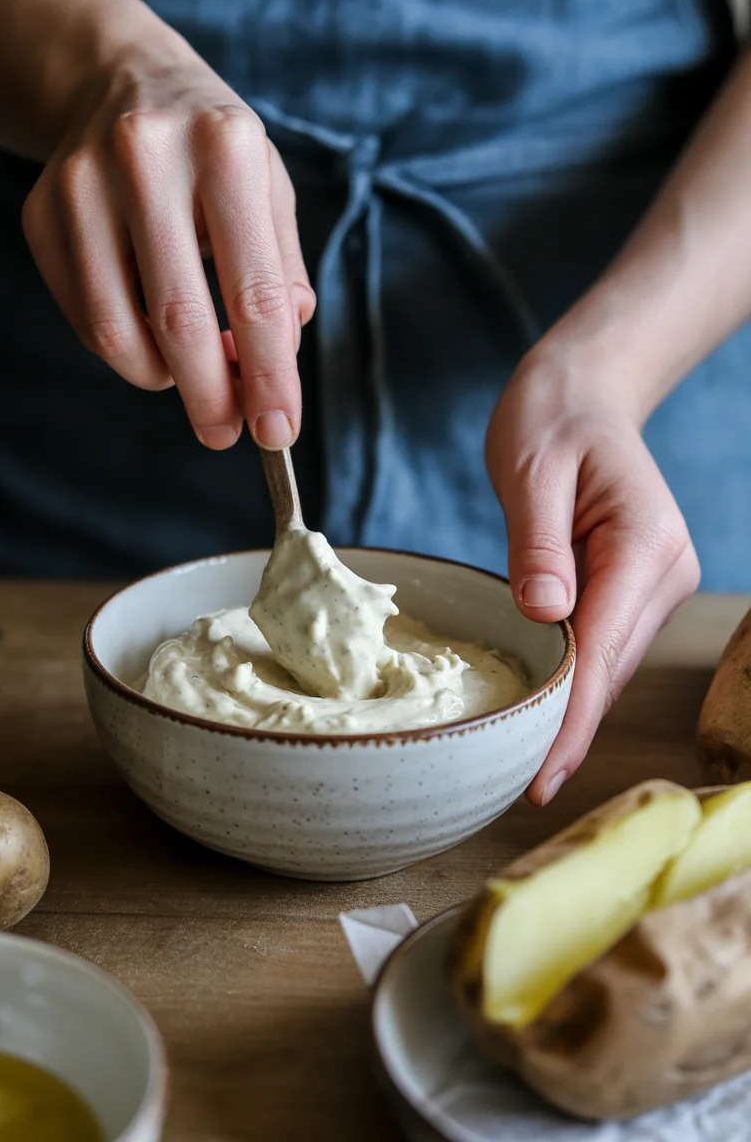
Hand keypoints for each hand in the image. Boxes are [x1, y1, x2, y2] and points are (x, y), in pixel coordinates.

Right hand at [22, 36, 314, 449]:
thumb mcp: (269, 189)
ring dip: (161, 376)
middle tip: (226, 434)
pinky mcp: (42, 212)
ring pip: (118, 329)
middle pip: (181, 319)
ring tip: (188, 375)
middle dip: (210, 396)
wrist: (122, 80)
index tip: (278, 429)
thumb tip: (282, 354)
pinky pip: (83, 316)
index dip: (270, 374)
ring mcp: (83, 183)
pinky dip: (124, 348)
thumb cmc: (213, 150)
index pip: (255, 292)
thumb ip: (282, 271)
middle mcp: (148, 156)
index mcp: (227, 148)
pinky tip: (150, 336)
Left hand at [486, 345, 700, 804]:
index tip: (541, 773)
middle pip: (612, 670)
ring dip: (572, 714)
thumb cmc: (553, 420)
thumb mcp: (533, 470)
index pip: (603, 649)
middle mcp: (664, 572)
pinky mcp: (634, 587)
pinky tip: (544, 715)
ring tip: (525, 768)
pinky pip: (602, 645)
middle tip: (521, 792)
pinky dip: (574, 682)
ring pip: (610, 666)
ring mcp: (655, 583)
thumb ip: (537, 543)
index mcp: (645, 545)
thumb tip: (546, 617)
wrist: (584, 394)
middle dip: (569, 731)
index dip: (571, 717)